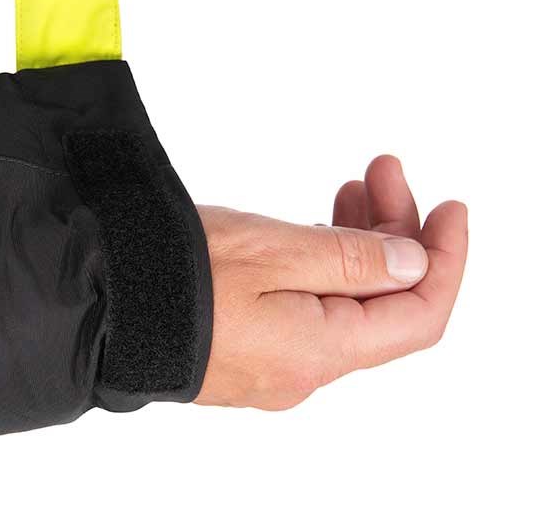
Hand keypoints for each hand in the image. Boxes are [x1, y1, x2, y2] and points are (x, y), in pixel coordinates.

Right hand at [194, 155, 467, 409]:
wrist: (93, 307)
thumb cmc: (171, 277)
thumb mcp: (272, 251)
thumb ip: (351, 260)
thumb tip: (411, 265)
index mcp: (318, 351)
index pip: (418, 315)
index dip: (446, 259)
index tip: (449, 208)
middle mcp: (302, 370)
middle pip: (380, 305)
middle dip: (394, 236)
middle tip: (379, 173)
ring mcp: (273, 364)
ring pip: (341, 305)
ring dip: (355, 246)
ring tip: (348, 189)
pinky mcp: (247, 349)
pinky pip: (306, 311)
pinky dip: (322, 268)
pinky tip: (313, 232)